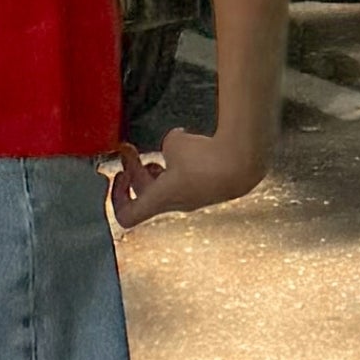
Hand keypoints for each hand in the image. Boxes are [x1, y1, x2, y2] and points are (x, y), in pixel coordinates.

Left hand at [109, 122, 270, 228]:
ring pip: (165, 189)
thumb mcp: (175, 143)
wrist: (243, 162)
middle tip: (130, 151)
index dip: (116, 199)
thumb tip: (173, 145)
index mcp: (161, 199)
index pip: (126, 216)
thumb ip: (166, 145)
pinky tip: (187, 148)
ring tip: (159, 153)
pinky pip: (185, 181)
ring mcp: (194, 198)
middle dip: (134, 171)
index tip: (120, 175)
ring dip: (156, 172)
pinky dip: (179, 167)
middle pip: (145, 196)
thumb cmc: (208, 159)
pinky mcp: (208, 189)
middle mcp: (176, 204)